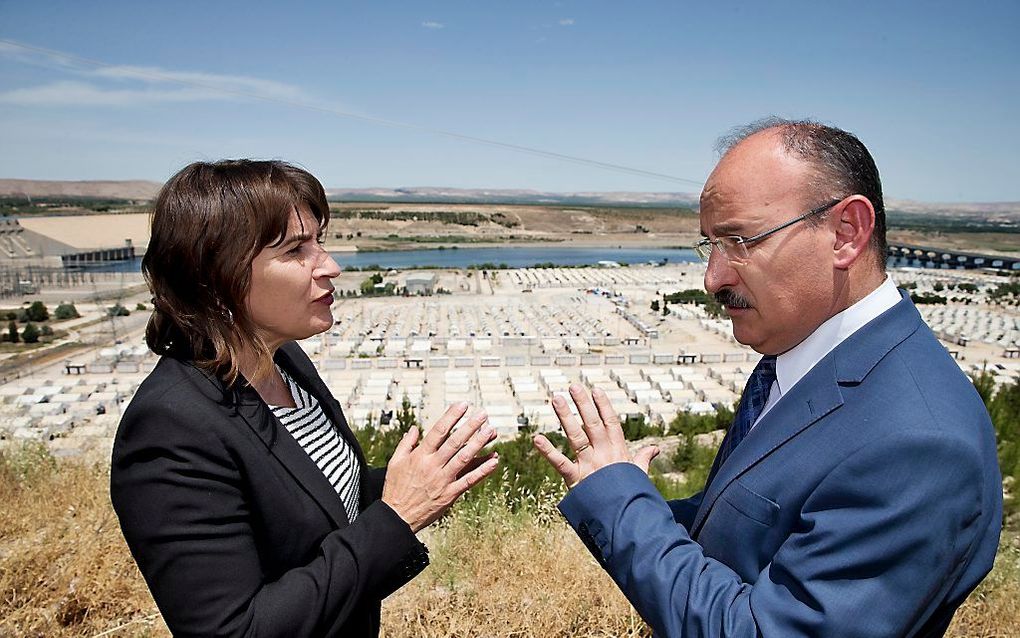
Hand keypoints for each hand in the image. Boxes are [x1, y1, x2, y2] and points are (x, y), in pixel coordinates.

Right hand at [382, 403, 498, 531]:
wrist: (397, 517)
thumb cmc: (395, 489)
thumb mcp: (394, 463)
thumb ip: (406, 444)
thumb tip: (414, 429)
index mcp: (419, 456)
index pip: (438, 431)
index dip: (451, 417)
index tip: (462, 405)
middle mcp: (432, 466)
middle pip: (454, 442)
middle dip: (470, 426)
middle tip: (482, 414)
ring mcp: (442, 480)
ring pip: (464, 458)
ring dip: (478, 444)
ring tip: (490, 431)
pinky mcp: (450, 495)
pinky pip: (469, 481)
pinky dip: (482, 471)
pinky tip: (493, 461)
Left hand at [532, 384, 658, 488]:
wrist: (626, 521)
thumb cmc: (630, 498)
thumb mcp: (639, 476)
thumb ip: (643, 459)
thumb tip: (655, 448)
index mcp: (618, 453)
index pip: (611, 424)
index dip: (604, 407)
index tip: (597, 390)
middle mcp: (604, 456)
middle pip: (592, 424)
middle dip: (584, 404)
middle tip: (574, 386)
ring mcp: (589, 466)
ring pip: (576, 436)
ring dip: (566, 417)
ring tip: (557, 399)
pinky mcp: (576, 480)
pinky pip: (560, 463)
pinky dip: (548, 451)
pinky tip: (537, 438)